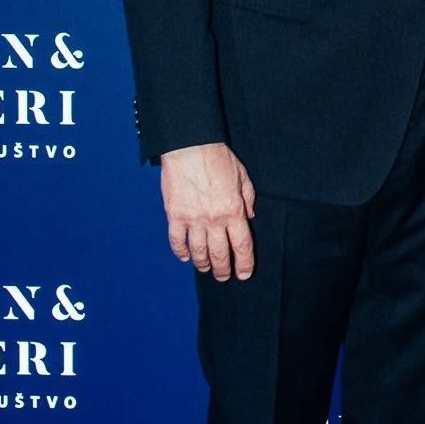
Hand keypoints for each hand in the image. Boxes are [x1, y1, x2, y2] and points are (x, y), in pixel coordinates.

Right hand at [160, 142, 256, 282]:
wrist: (190, 147)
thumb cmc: (217, 158)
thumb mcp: (242, 177)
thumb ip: (247, 199)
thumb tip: (249, 217)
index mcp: (234, 211)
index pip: (242, 245)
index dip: (244, 263)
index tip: (243, 273)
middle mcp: (214, 219)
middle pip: (220, 254)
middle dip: (223, 269)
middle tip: (223, 276)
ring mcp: (193, 219)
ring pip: (198, 251)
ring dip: (203, 264)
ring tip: (205, 269)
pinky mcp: (174, 215)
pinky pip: (177, 241)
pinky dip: (180, 252)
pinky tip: (184, 256)